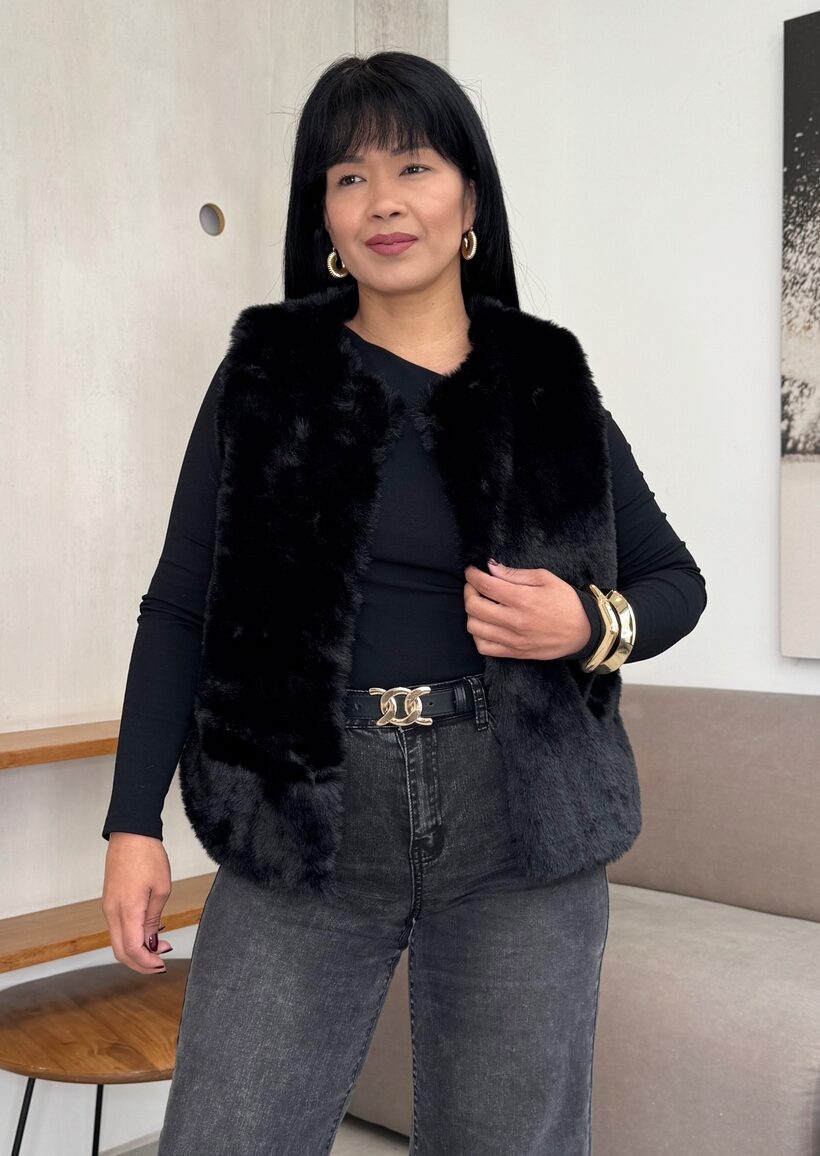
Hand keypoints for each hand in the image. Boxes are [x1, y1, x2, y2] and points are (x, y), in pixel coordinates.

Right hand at [102, 832, 173, 974]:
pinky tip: (149, 932)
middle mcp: (112, 912)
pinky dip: (131, 937)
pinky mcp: (109, 902)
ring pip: (117, 941)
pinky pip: (117, 928)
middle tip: (160, 963)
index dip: (146, 963)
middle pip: (120, 952)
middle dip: (140, 963)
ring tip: (159, 946)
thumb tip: (152, 942)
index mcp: (127, 910)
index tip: (162, 965)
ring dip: (136, 950)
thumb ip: (154, 919)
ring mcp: (108, 908)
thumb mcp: (161, 889)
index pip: (132, 949)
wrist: (131, 834)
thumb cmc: (148, 856)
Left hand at [463, 560, 591, 660]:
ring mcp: (512, 639)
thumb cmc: (566, 602)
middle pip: (473, 606)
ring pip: (474, 627)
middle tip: (475, 586)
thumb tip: (491, 568)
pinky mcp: (514, 653)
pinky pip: (483, 647)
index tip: (471, 571)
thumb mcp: (545, 579)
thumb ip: (515, 574)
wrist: (583, 631)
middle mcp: (514, 621)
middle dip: (469, 591)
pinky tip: (485, 625)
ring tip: (480, 605)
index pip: (485, 585)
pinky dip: (478, 635)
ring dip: (471, 613)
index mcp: (522, 599)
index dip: (472, 575)